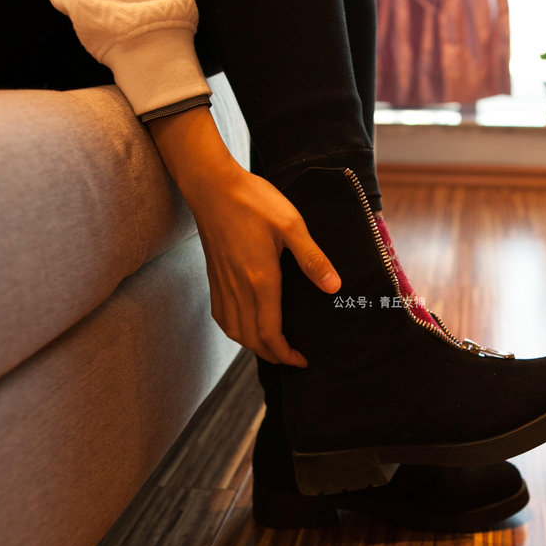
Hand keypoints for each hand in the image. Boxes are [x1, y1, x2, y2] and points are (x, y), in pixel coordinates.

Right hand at [149, 106, 340, 366]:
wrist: (212, 185)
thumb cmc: (253, 201)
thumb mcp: (291, 224)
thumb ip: (312, 259)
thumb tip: (334, 287)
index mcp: (260, 280)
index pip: (270, 334)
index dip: (286, 354)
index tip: (302, 360)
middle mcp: (238, 288)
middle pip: (251, 339)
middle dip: (272, 356)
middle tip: (292, 358)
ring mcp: (223, 283)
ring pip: (234, 330)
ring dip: (252, 346)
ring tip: (272, 347)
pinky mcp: (214, 275)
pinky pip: (221, 315)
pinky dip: (234, 330)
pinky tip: (245, 325)